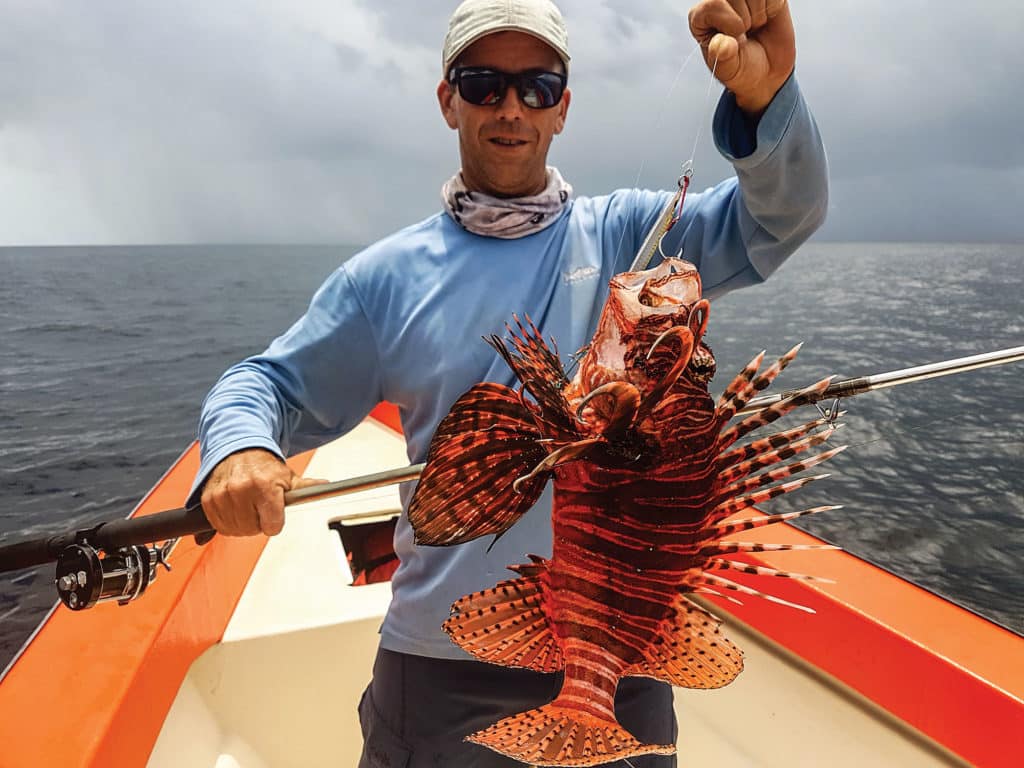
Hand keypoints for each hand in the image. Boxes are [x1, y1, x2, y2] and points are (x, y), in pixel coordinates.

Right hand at [200, 448, 323, 535]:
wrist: (236, 451)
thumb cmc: (263, 466)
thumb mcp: (287, 476)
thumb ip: (306, 487)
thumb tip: (327, 486)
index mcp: (264, 485)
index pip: (272, 526)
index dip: (275, 522)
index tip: (273, 515)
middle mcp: (241, 490)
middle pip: (253, 530)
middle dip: (259, 522)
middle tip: (260, 508)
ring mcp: (222, 496)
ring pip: (236, 530)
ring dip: (243, 524)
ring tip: (247, 507)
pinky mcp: (208, 500)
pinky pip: (220, 526)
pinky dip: (228, 522)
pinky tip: (234, 509)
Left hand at [689, 0, 795, 115]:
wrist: (768, 70)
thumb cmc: (742, 67)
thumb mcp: (729, 69)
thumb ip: (723, 58)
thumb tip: (724, 44)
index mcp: (700, 16)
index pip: (713, 3)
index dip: (730, 25)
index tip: (734, 42)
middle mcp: (717, 0)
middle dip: (745, 21)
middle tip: (745, 35)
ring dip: (758, 15)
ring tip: (754, 27)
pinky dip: (772, 8)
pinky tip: (765, 18)